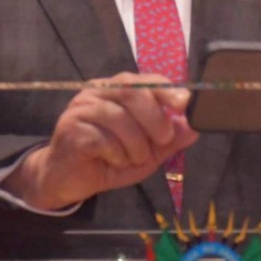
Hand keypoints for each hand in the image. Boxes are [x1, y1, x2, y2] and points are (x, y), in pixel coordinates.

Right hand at [1, 73, 198, 210]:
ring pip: (120, 118)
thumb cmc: (108, 160)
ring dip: (135, 145)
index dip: (166, 89)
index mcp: (116, 89)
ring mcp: (81, 109)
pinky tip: (112, 162)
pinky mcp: (71, 129)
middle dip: (155, 118)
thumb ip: (168, 140)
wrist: (67, 180)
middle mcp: (97, 92)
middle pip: (132, 93)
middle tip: (163, 140)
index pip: (143, 80)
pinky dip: (116, 155)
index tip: (184, 103)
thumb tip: (193, 127)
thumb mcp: (146, 152)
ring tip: (132, 158)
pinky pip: (103, 139)